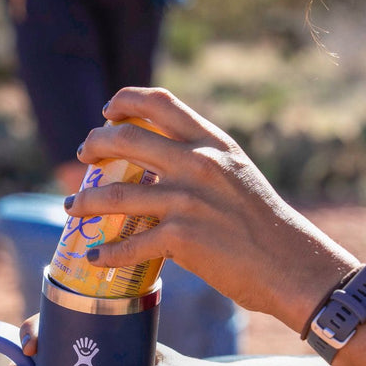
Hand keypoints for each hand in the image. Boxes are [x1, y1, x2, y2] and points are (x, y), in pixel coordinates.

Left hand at [70, 87, 358, 331]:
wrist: (292, 265)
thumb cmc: (266, 226)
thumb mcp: (237, 178)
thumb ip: (201, 167)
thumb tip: (158, 176)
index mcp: (213, 144)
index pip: (160, 103)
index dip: (124, 100)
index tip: (107, 112)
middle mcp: (198, 164)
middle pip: (126, 139)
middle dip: (95, 144)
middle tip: (83, 156)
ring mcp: (187, 201)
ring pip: (114, 195)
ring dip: (86, 202)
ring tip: (74, 208)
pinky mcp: (181, 239)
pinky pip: (129, 244)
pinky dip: (107, 252)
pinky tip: (96, 256)